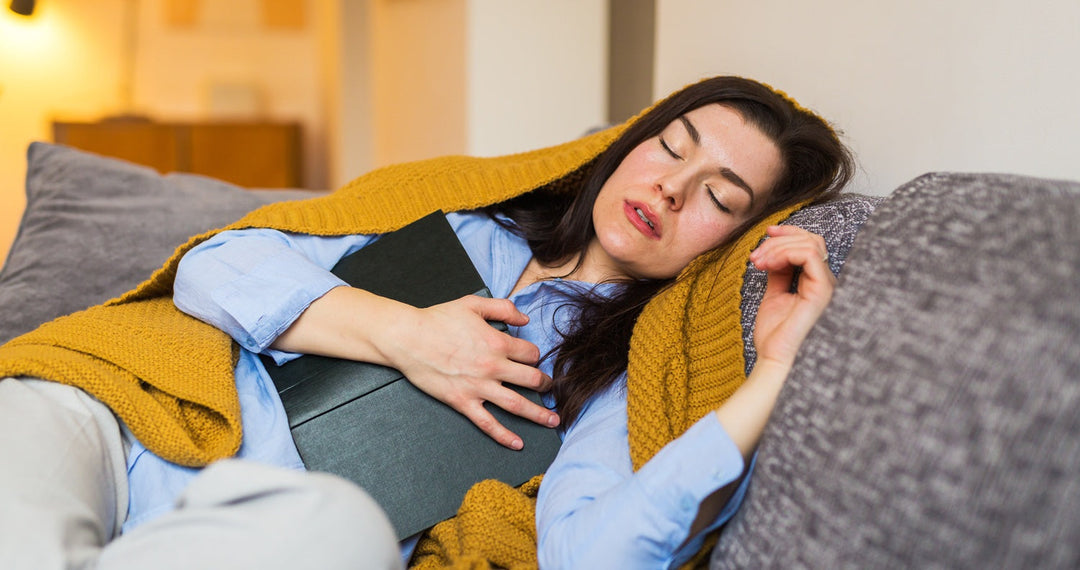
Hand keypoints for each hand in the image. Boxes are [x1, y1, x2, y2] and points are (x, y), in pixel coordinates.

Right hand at [383, 295, 559, 449]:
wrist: (408, 339)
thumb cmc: (438, 320)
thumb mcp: (473, 304)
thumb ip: (503, 308)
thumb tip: (525, 319)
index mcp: (497, 343)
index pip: (531, 354)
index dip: (536, 356)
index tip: (533, 359)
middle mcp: (493, 367)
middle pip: (532, 380)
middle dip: (546, 385)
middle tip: (552, 389)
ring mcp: (479, 388)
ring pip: (517, 405)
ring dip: (539, 415)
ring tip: (554, 421)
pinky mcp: (463, 402)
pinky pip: (488, 423)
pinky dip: (504, 436)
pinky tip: (517, 443)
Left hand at [748, 226, 835, 368]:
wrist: (775, 359)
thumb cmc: (775, 336)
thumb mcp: (774, 296)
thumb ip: (778, 273)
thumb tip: (773, 254)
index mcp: (815, 283)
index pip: (811, 245)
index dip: (789, 234)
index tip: (766, 233)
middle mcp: (825, 282)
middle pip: (811, 240)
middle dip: (779, 239)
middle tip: (754, 255)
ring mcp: (826, 285)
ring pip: (809, 243)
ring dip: (777, 247)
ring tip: (757, 262)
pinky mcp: (822, 290)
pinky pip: (808, 255)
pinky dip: (784, 253)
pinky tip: (766, 265)